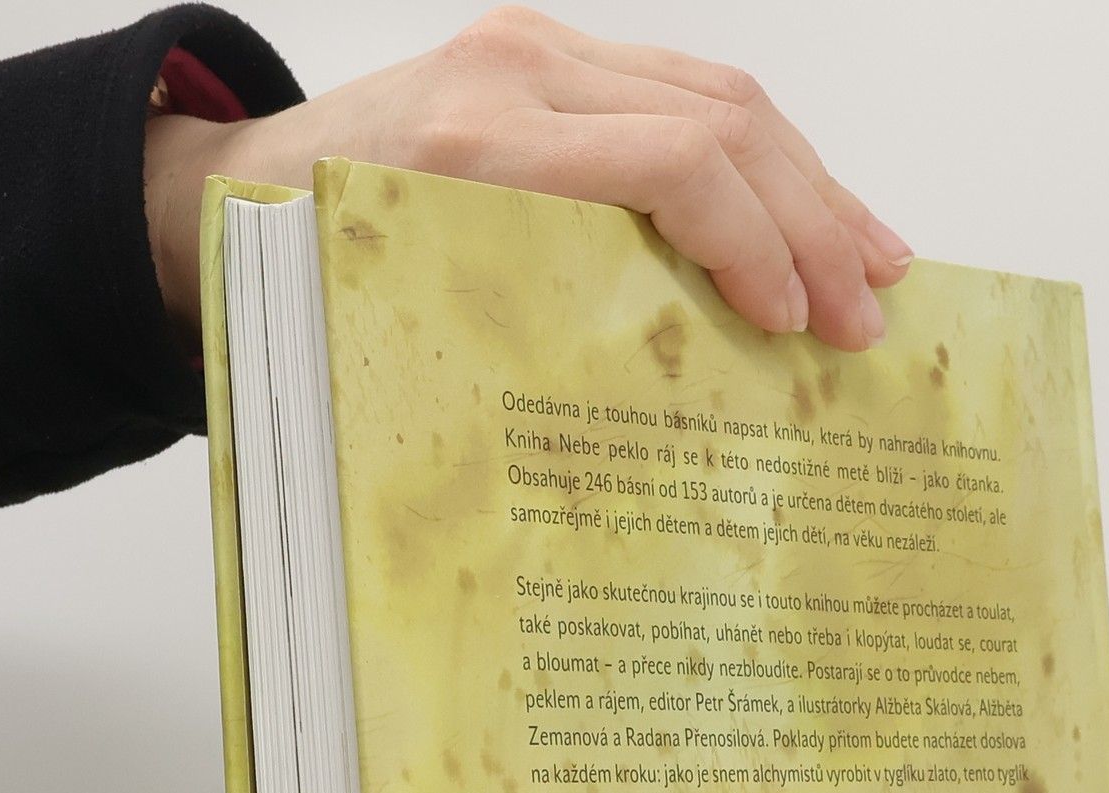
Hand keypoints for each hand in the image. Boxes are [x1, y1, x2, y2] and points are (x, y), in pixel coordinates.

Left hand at [145, 7, 911, 355]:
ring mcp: (536, 51)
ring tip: (878, 263)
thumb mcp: (406, 318)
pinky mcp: (549, 56)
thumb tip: (662, 424)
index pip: (671, 161)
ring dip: (813, 185)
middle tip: (868, 316)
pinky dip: (764, 159)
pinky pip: (687, 90)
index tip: (798, 325)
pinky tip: (813, 212)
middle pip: (720, 119)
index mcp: (478, 143)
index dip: (756, 242)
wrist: (229, 192)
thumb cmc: (307, 274)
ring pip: (722, 94)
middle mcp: (516, 73)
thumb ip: (525, 337)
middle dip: (814, 222)